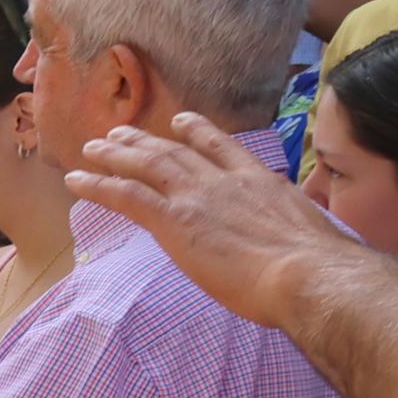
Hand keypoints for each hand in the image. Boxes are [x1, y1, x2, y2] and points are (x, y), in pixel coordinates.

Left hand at [69, 110, 351, 328]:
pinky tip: (77, 180)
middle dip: (145, 140)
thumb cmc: (320, 270)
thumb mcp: (311, 234)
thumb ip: (291, 229)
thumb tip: (296, 243)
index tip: (181, 121)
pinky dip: (98, 185)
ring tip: (91, 148)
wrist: (309, 275)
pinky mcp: (174, 220)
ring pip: (146, 165)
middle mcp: (226, 181)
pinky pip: (126, 195)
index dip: (198, 132)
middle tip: (118, 133)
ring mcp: (198, 198)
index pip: (224, 148)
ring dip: (115, 154)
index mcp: (262, 183)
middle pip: (176, 151)